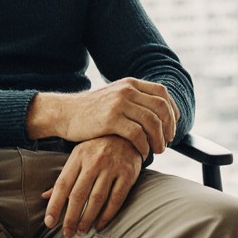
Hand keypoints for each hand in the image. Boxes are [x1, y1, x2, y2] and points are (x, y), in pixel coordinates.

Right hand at [26, 78, 179, 158]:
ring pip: (152, 122)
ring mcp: (118, 104)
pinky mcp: (110, 119)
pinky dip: (144, 146)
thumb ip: (134, 100)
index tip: (172, 127)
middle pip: (161, 108)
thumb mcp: (114, 97)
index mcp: (130, 83)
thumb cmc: (91, 111)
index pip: (162, 93)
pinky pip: (137, 134)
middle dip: (169, 128)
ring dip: (159, 140)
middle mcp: (126, 90)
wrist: (65, 113)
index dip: (172, 111)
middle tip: (167, 142)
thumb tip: (158, 113)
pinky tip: (142, 154)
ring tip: (158, 151)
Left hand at [42, 135, 142, 237]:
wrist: (128, 133)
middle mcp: (94, 161)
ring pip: (97, 199)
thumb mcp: (79, 156)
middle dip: (70, 217)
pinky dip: (107, 215)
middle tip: (67, 233)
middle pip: (78, 194)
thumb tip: (45, 196)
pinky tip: (99, 225)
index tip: (49, 222)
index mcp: (78, 156)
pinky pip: (116, 199)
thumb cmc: (98, 148)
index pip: (62, 184)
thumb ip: (64, 177)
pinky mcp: (128, 174)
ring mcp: (112, 167)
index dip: (54, 205)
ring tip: (80, 231)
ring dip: (87, 218)